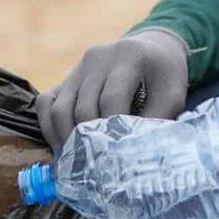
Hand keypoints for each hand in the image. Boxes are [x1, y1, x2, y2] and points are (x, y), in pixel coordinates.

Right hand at [35, 29, 190, 148]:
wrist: (150, 50)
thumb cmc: (164, 77)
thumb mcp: (173, 95)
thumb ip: (156, 121)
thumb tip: (130, 154)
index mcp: (128, 55)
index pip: (112, 98)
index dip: (113, 130)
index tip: (118, 156)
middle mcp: (97, 58)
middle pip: (83, 107)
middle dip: (90, 141)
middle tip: (98, 169)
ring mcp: (77, 67)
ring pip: (59, 109)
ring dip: (67, 139)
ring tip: (79, 163)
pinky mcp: (65, 78)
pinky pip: (45, 103)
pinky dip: (49, 128)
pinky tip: (63, 148)